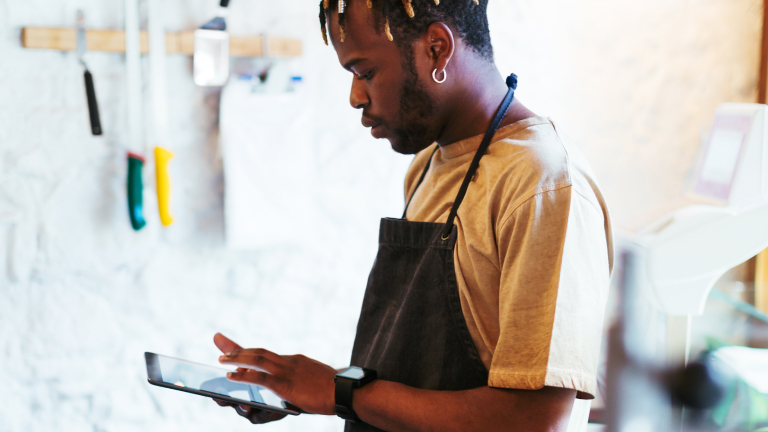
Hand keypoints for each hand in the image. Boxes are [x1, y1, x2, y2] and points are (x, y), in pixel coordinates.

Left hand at [216, 333, 337, 415]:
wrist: (345, 390)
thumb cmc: (334, 389)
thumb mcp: (314, 380)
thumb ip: (300, 380)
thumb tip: (289, 388)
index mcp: (295, 361)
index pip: (267, 354)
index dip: (249, 350)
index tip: (234, 347)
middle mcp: (289, 361)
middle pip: (258, 352)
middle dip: (237, 348)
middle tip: (219, 341)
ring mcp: (287, 371)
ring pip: (256, 359)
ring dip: (237, 358)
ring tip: (222, 359)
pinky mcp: (285, 384)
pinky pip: (260, 377)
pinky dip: (244, 375)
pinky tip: (232, 375)